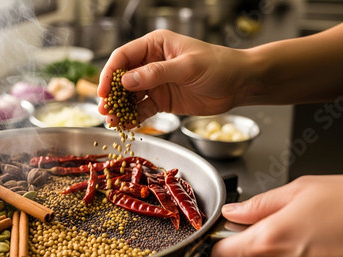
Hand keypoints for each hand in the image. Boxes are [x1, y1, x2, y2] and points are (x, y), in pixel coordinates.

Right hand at [97, 29, 252, 125]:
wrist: (239, 84)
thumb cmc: (218, 66)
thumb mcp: (187, 67)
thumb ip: (156, 73)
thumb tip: (127, 80)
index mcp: (155, 45)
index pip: (124, 57)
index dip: (110, 73)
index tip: (103, 90)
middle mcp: (151, 63)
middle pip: (123, 78)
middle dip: (112, 94)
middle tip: (104, 109)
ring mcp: (156, 83)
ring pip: (130, 96)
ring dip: (120, 108)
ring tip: (111, 121)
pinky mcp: (162, 101)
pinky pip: (143, 109)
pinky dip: (134, 118)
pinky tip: (126, 126)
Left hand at [211, 174, 342, 256]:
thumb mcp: (301, 190)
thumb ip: (259, 205)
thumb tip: (233, 212)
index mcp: (271, 240)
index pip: (221, 256)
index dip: (221, 245)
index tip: (228, 236)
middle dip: (261, 244)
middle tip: (286, 225)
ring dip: (284, 254)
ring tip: (311, 234)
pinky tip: (322, 247)